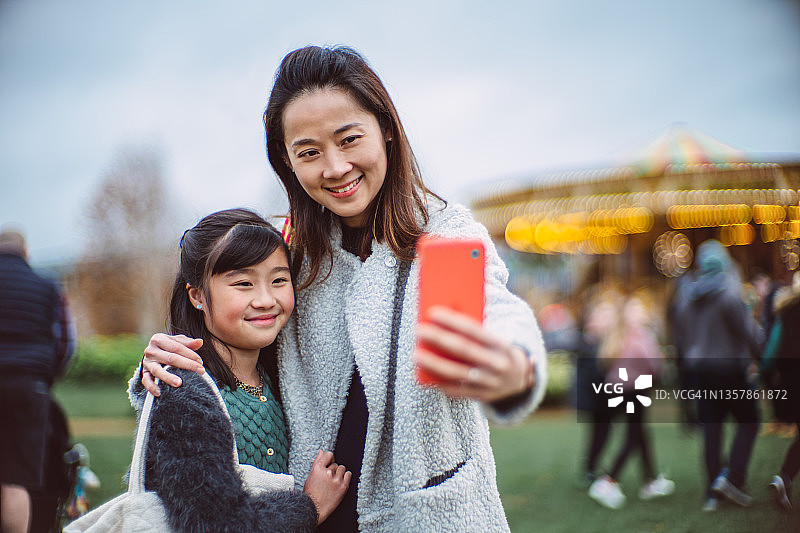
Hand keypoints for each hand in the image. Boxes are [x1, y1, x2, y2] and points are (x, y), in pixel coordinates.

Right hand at [142, 333, 204, 395]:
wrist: (152, 353)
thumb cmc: (168, 346)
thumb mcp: (176, 341)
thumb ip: (188, 343)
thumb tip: (200, 342)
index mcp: (158, 339)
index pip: (176, 347)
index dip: (190, 354)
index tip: (200, 362)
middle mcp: (151, 350)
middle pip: (170, 358)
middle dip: (187, 365)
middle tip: (200, 371)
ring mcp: (147, 362)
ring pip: (157, 370)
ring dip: (168, 377)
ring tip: (179, 383)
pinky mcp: (144, 373)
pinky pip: (146, 381)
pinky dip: (151, 387)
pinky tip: (159, 393)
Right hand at [303, 450, 350, 524]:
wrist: (314, 509)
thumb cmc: (311, 494)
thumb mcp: (310, 476)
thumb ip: (317, 462)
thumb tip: (321, 452)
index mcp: (318, 469)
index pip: (328, 455)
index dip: (329, 459)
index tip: (329, 463)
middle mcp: (328, 473)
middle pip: (335, 464)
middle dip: (332, 470)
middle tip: (328, 479)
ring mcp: (336, 480)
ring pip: (342, 469)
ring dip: (339, 474)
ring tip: (333, 482)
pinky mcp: (343, 486)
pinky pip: (349, 475)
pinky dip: (346, 477)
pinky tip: (340, 482)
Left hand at [413, 306, 534, 402]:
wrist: (519, 379)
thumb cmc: (497, 351)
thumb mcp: (494, 338)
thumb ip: (475, 331)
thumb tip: (447, 314)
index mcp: (501, 345)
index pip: (475, 330)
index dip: (453, 321)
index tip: (432, 313)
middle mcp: (497, 364)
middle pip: (463, 350)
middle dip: (439, 339)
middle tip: (419, 330)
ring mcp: (490, 383)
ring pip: (457, 373)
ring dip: (434, 364)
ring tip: (415, 355)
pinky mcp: (482, 396)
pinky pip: (457, 391)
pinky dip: (440, 382)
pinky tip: (424, 375)